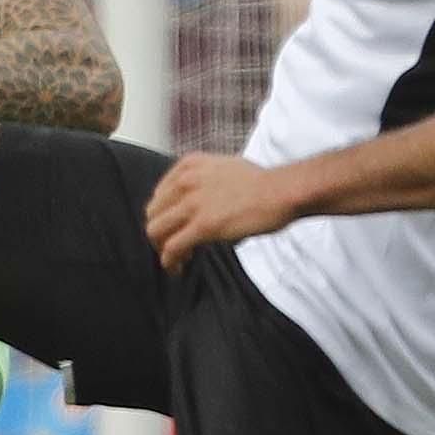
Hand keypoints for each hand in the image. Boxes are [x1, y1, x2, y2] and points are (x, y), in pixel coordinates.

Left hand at [144, 153, 303, 269]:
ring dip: (162, 249)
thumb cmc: (262, 183)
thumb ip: (204, 180)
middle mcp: (185, 181)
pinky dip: (169, 262)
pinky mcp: (203, 226)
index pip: (160, 194)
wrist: (281, 191)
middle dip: (160, 233)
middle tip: (173, 247)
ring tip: (176, 260)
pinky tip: (178, 269)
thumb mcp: (224, 169)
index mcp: (190, 165)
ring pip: (156, 231)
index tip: (174, 228)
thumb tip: (199, 201)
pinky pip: (171, 248)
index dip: (164, 215)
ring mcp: (192, 203)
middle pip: (153, 213)